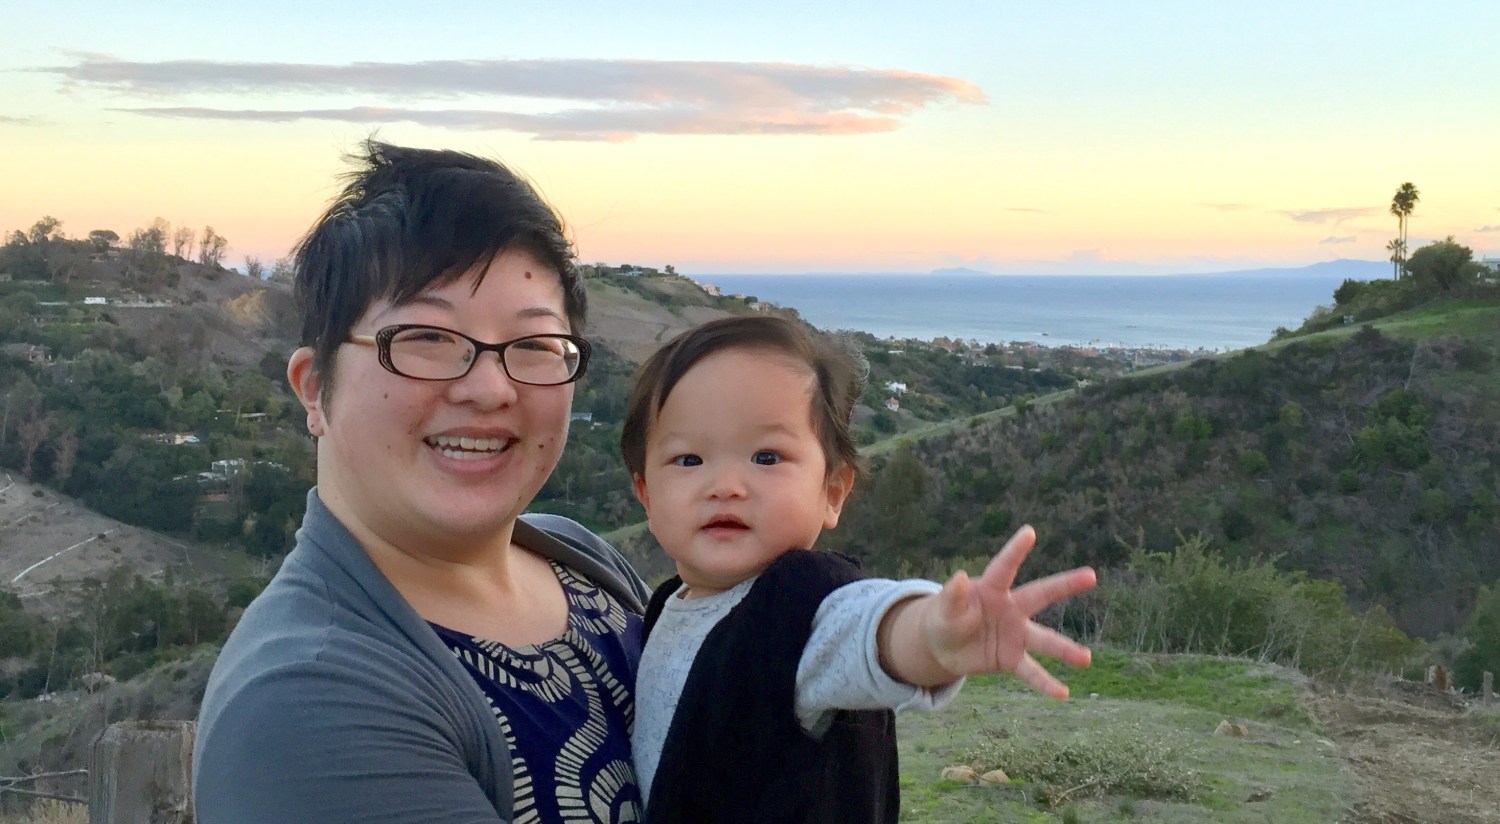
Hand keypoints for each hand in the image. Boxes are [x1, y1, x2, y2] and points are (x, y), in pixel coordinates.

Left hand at [879, 525, 1095, 696]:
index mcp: (991, 589)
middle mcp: (1011, 609)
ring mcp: (1014, 634)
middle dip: (1066, 584)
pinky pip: (1031, 672)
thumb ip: (951, 595)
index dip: (1016, 551)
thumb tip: (959, 576)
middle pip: (1041, 594)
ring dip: (1065, 650)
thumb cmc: (944, 618)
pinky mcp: (1010, 658)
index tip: (1029, 532)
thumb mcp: (942, 609)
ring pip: (1044, 640)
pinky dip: (1045, 684)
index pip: (1005, 567)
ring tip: (1086, 659)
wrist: (943, 647)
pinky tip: (1063, 694)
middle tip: (1091, 575)